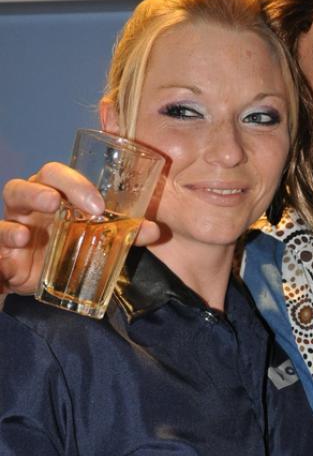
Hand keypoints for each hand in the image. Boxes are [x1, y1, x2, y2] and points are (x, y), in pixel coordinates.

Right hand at [0, 163, 160, 294]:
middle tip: (65, 203)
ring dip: (29, 198)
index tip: (99, 205)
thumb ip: (125, 233)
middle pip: (35, 180)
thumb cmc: (72, 248)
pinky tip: (21, 240)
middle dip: (49, 187)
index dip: (76, 182)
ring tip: (43, 213)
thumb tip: (154, 230)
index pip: (60, 175)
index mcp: (58, 195)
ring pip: (13, 194)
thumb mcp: (99, 240)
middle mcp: (34, 202)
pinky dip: (6, 236)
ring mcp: (16, 221)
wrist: (44, 281)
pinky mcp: (3, 247)